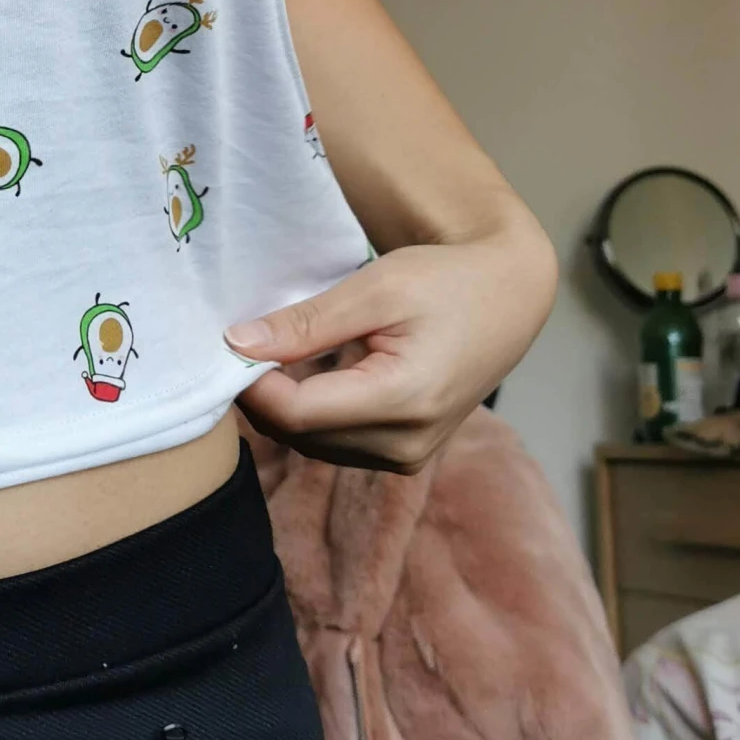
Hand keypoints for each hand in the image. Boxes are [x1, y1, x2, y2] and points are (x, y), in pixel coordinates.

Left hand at [224, 211, 558, 474]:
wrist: (510, 298)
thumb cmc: (446, 282)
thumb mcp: (374, 289)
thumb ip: (305, 323)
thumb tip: (236, 344)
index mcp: (403, 400)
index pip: (297, 413)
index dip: (251, 384)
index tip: (229, 345)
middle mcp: (406, 445)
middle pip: (300, 434)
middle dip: (264, 394)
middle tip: (248, 343)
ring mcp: (408, 458)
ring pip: (312, 444)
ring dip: (285, 405)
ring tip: (281, 352)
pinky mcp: (406, 456)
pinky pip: (336, 443)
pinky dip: (312, 412)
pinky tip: (311, 372)